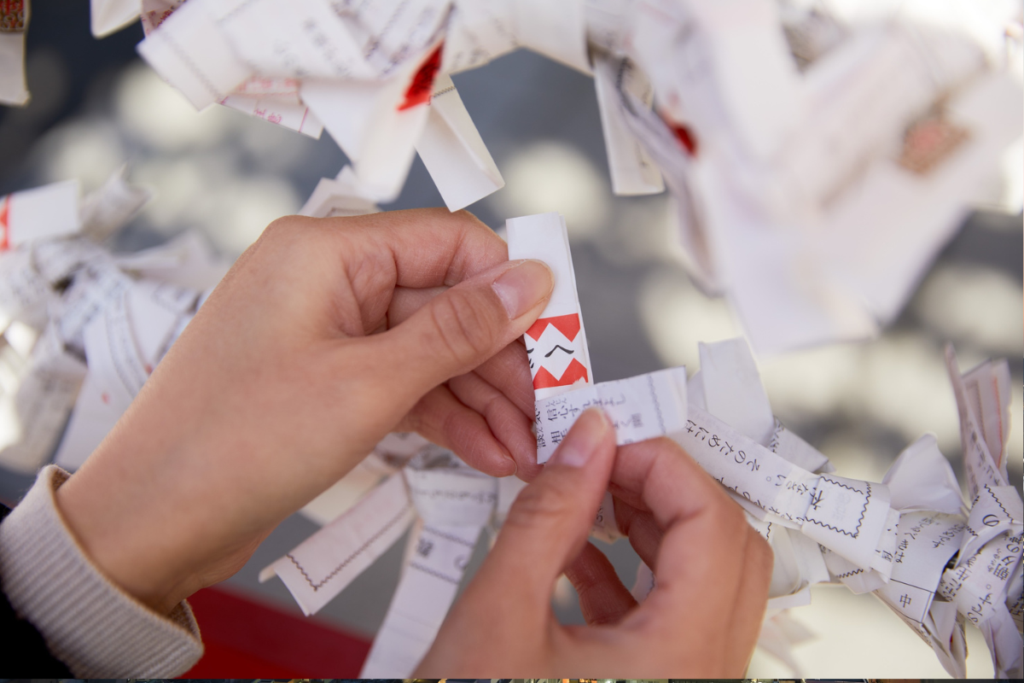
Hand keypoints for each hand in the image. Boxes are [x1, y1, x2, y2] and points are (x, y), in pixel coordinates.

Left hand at [55, 209, 552, 613]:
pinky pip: (400, 383)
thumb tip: (531, 278)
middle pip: (443, 302)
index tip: (559, 334)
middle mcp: (324, 280)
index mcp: (324, 251)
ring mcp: (324, 332)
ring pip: (427, 349)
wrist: (150, 523)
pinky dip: (442, 416)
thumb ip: (459, 329)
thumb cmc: (234, 443)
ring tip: (526, 447)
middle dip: (500, 361)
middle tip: (549, 410)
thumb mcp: (367, 384)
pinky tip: (487, 451)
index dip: (510, 285)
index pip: (447, 242)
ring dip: (479, 398)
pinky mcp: (323, 379)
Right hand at [417, 408, 772, 676]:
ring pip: (703, 580)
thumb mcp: (499, 615)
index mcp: (680, 663)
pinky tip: (576, 553)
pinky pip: (671, 616)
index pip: (713, 525)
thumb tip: (586, 441)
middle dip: (663, 491)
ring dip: (649, 529)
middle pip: (724, 548)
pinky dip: (633, 573)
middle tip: (602, 461)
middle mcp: (702, 679)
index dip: (663, 465)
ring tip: (585, 499)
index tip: (609, 437)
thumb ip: (549, 514)